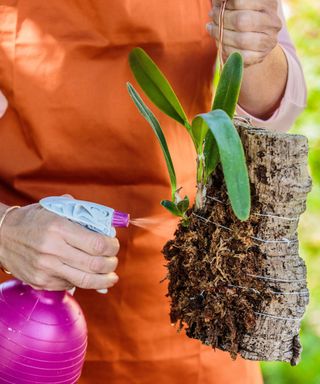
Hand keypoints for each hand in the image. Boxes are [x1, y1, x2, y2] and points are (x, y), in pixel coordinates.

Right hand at [0, 199, 119, 290]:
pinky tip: (85, 275)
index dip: (112, 246)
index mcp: (58, 228)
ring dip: (104, 280)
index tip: (114, 245)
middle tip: (114, 261)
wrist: (2, 236)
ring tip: (111, 277)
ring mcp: (46, 269)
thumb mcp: (57, 208)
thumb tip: (108, 229)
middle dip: (111, 264)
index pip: (96, 244)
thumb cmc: (34, 220)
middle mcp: (52, 250)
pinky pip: (69, 285)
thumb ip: (83, 215)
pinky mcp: (41, 282)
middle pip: (94, 265)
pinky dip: (82, 281)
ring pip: (85, 281)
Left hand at [207, 0, 281, 65]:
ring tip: (212, 28)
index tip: (217, 5)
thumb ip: (230, 1)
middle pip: (241, 21)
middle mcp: (272, 21)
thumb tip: (219, 0)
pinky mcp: (260, 56)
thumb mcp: (239, 6)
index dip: (227, 4)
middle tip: (212, 15)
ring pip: (241, 40)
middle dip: (222, 18)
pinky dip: (226, 49)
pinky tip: (220, 42)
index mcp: (269, 4)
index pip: (242, 2)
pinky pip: (240, 55)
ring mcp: (268, 41)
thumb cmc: (244, 16)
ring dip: (221, 34)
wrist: (253, 42)